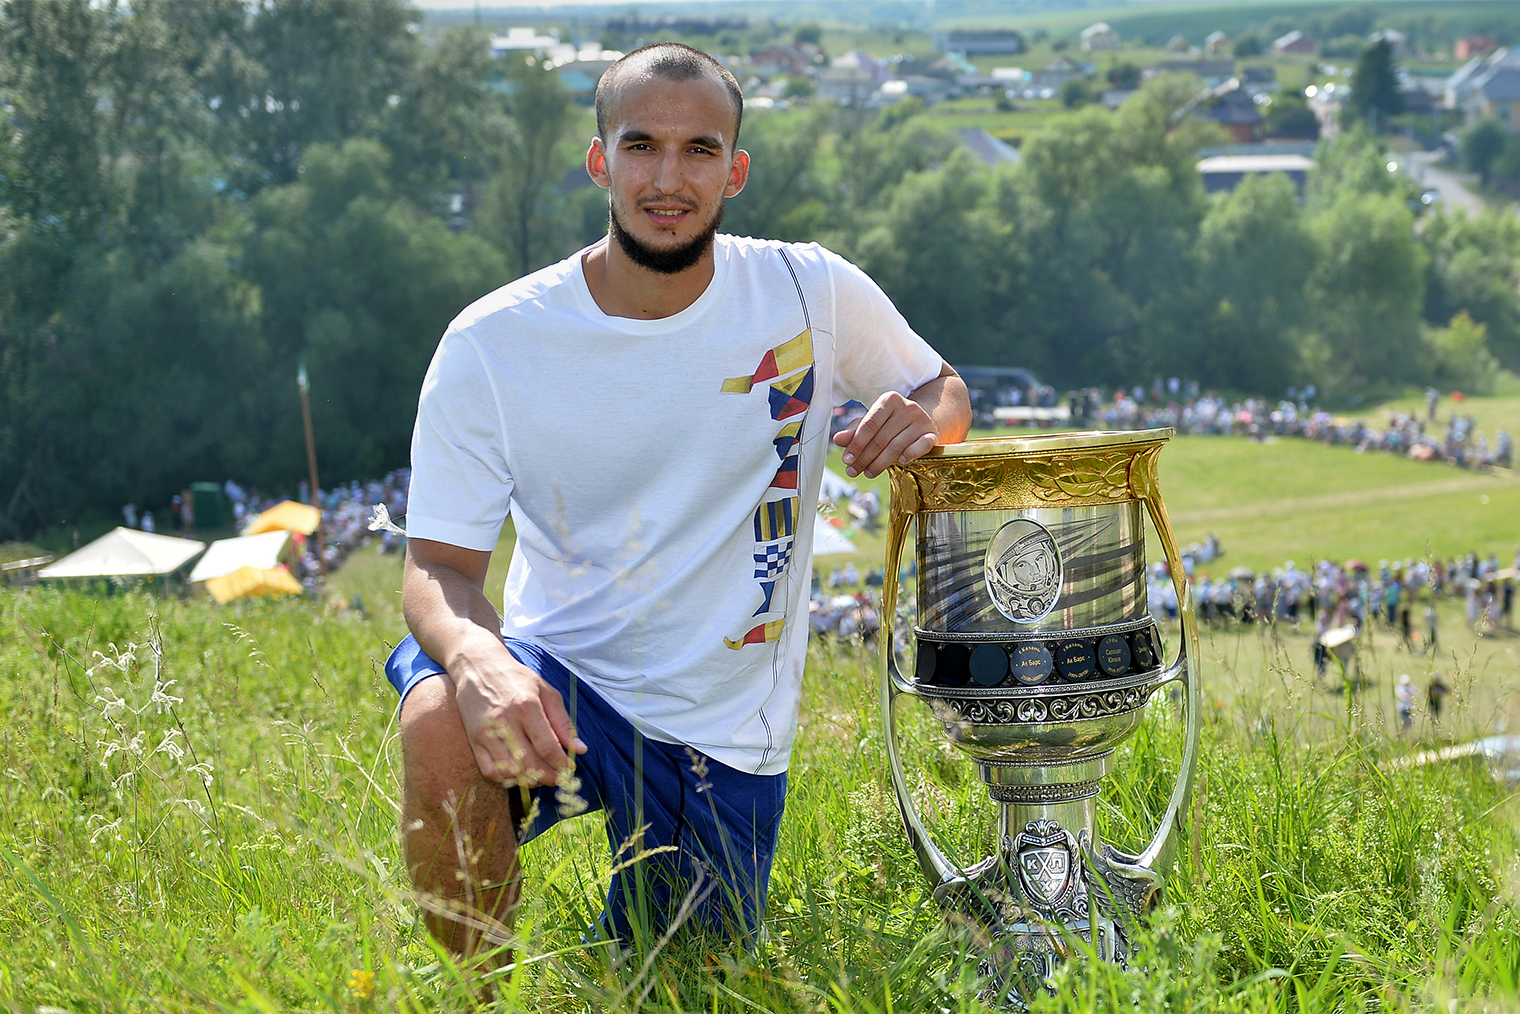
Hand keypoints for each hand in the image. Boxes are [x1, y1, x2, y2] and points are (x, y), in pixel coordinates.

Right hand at [451, 653, 587, 786]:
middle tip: (558, 778)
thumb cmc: (517, 678)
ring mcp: (486, 732)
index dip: (561, 763)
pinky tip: (518, 773)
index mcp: (526, 706)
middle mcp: (504, 721)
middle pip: (529, 763)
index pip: (547, 746)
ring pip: (509, 770)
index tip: (569, 768)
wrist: (479, 667)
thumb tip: (580, 749)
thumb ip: (563, 722)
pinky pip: (490, 770)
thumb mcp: (546, 692)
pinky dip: (505, 778)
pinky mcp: (474, 739)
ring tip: (539, 776)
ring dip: (528, 780)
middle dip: (548, 776)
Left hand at [833, 391, 940, 478]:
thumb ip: (855, 431)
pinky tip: (901, 462)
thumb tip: (837, 439)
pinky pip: (921, 446)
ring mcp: (922, 420)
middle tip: (853, 471)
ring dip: (880, 463)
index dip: (856, 444)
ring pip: (897, 446)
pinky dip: (910, 454)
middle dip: (865, 458)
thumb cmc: (892, 423)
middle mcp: (907, 407)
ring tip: (868, 473)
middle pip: (881, 438)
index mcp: (889, 400)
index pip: (869, 424)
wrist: (923, 422)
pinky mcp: (933, 434)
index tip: (846, 460)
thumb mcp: (873, 423)